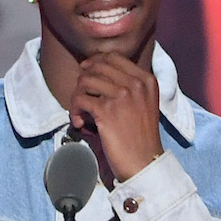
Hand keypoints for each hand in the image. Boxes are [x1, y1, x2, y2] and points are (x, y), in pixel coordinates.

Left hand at [69, 51, 161, 181]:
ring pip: (85, 81)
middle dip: (84, 79)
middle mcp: (136, 84)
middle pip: (97, 66)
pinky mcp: (106, 110)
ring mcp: (122, 96)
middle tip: (82, 95)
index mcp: (147, 80)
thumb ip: (129, 85)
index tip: (86, 73)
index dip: (95, 62)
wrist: (144, 162)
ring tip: (80, 111)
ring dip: (77, 96)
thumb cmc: (141, 136)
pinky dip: (74, 111)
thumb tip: (95, 69)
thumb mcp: (144, 103)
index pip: (114, 58)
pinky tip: (79, 123)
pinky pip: (79, 99)